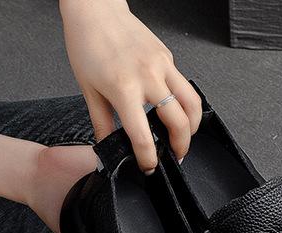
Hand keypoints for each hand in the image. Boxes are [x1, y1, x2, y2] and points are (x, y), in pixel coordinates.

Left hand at [59, 0, 201, 172]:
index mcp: (125, 89)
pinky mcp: (167, 57)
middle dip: (181, 146)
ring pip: (192, 102)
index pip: (144, 136)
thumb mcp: (89, 92)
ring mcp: (162, 65)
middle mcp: (148, 77)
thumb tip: (106, 148)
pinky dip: (185, 103)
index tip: (148, 167)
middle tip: (176, 157)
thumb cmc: (88, 45)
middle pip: (179, 121)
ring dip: (193, 126)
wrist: (95, 10)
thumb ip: (101, 124)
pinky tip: (175, 112)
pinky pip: (184, 85)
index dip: (148, 158)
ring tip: (184, 138)